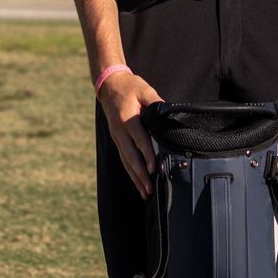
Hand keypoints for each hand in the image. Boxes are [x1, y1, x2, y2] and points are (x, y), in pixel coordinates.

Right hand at [98, 70, 163, 198]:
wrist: (109, 85)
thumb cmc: (129, 87)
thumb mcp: (144, 90)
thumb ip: (156, 102)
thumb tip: (168, 114)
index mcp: (127, 119)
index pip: (139, 140)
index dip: (147, 155)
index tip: (154, 168)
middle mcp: (120, 131)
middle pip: (131, 157)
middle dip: (140, 175)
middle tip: (150, 189)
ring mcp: (117, 137)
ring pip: (126, 161)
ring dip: (135, 178)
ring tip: (145, 192)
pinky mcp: (117, 140)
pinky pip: (124, 159)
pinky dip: (131, 172)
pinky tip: (138, 182)